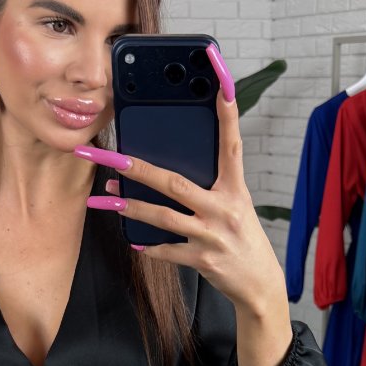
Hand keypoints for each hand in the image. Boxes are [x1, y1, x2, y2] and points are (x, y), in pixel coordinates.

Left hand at [75, 43, 285, 315]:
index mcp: (236, 189)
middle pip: (174, 182)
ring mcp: (213, 235)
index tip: (220, 80)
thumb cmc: (243, 240)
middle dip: (137, 169)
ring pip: (163, 217)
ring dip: (130, 208)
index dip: (226, 113)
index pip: (231, 143)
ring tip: (105, 198)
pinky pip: (168, 251)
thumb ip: (209, 187)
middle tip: (108, 157)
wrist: (260, 285)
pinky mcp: (203, 260)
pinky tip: (134, 241)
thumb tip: (167, 172)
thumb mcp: (236, 207)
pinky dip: (150, 247)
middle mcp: (225, 208)